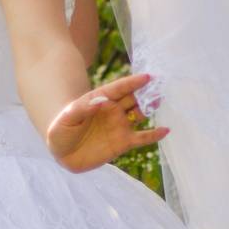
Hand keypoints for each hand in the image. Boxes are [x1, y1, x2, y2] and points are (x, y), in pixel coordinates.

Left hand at [46, 72, 169, 173]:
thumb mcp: (66, 118)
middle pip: (133, 97)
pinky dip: (154, 135)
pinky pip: (142, 138)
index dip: (132, 82)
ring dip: (150, 108)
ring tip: (160, 101)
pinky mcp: (123, 142)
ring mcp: (120, 125)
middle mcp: (114, 110)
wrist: (63, 151)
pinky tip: (166, 130)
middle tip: (160, 85)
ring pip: (140, 114)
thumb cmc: (61, 130)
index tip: (147, 77)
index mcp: (100, 99)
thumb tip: (99, 101)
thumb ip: (81, 109)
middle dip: (146, 91)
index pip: (119, 88)